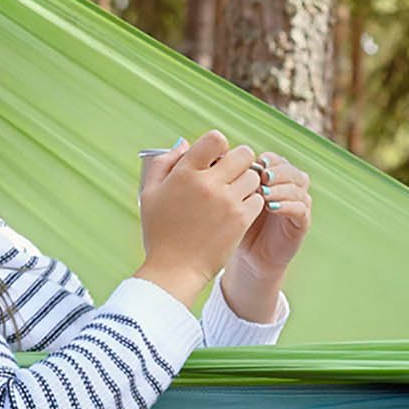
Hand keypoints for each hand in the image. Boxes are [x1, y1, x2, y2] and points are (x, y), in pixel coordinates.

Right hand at [136, 130, 265, 301]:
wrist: (173, 270)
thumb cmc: (159, 232)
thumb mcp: (149, 193)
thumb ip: (164, 163)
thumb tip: (184, 144)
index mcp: (185, 173)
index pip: (216, 139)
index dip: (220, 146)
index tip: (216, 159)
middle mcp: (208, 183)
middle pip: (244, 154)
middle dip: (240, 161)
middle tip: (232, 175)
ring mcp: (227, 202)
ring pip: (254, 177)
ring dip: (247, 183)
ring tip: (234, 195)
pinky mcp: (240, 220)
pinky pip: (259, 199)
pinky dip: (252, 202)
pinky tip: (239, 210)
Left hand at [232, 150, 311, 280]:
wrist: (248, 257)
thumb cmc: (235, 224)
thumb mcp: (229, 199)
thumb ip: (226, 180)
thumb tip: (214, 157)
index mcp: (273, 178)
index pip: (276, 160)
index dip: (268, 160)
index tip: (254, 164)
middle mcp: (289, 188)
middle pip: (291, 170)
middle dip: (277, 171)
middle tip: (262, 177)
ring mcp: (298, 205)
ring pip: (299, 187)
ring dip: (282, 187)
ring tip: (264, 192)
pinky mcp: (302, 223)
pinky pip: (301, 209)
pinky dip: (288, 205)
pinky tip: (271, 206)